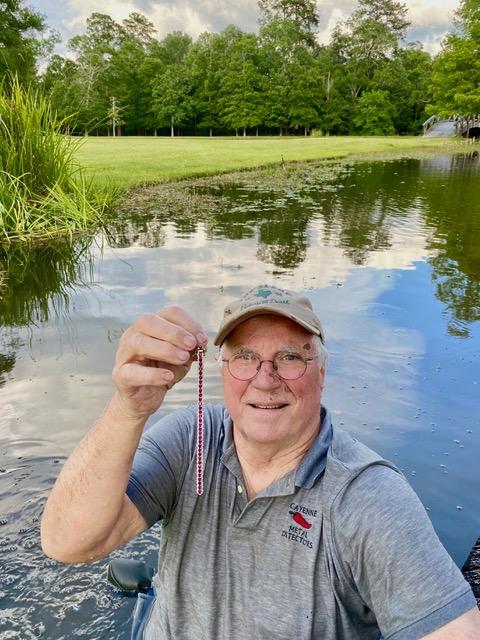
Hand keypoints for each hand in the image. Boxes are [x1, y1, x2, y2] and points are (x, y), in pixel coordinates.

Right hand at [112, 305, 207, 419]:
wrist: (145, 397)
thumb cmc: (163, 371)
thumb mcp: (182, 358)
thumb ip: (190, 348)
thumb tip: (199, 342)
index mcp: (151, 325)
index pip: (168, 312)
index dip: (188, 323)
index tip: (202, 339)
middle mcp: (134, 334)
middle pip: (148, 321)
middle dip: (174, 332)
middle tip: (192, 345)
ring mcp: (124, 353)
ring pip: (138, 342)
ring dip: (165, 349)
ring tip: (183, 359)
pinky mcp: (120, 375)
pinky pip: (133, 372)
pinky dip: (153, 374)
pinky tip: (168, 377)